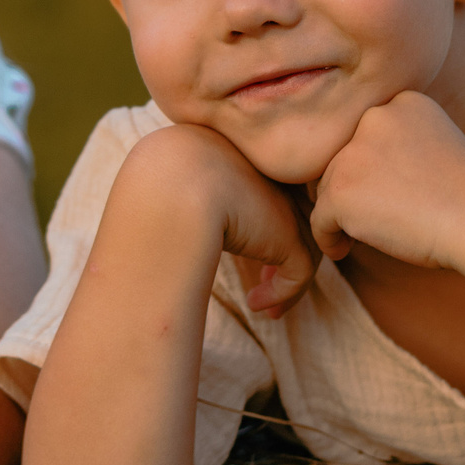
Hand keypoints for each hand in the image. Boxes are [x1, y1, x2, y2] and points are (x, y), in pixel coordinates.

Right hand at [117, 124, 319, 317]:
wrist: (170, 186)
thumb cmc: (162, 184)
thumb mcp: (180, 189)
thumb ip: (196, 201)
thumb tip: (199, 223)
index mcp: (248, 159)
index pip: (269, 193)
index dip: (261, 223)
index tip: (244, 247)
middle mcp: (274, 179)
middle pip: (292, 220)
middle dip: (281, 253)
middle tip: (262, 281)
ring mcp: (286, 206)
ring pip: (302, 249)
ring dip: (283, 283)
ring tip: (259, 304)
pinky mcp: (289, 236)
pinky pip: (297, 272)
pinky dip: (282, 294)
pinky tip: (253, 305)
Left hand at [309, 90, 464, 269]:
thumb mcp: (437, 148)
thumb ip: (398, 148)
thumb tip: (355, 175)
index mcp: (401, 102)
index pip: (366, 135)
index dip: (371, 167)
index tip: (390, 194)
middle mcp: (373, 118)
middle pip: (341, 159)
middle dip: (353, 189)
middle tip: (378, 216)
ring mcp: (354, 153)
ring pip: (328, 188)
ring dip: (341, 213)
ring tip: (368, 232)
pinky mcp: (341, 190)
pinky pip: (319, 219)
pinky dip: (329, 238)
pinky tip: (344, 249)